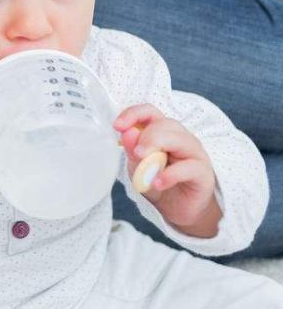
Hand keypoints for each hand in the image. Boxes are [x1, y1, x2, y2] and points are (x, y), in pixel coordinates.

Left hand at [114, 104, 220, 236]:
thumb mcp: (138, 167)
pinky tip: (157, 183)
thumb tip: (128, 133)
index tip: (117, 126)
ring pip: (179, 140)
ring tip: (145, 166)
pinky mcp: (204, 172)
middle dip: (147, 137)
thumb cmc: (158, 182)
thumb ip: (133, 150)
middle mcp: (180, 137)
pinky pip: (189, 167)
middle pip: (165, 124)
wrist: (178, 209)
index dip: (133, 114)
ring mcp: (195, 153)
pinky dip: (170, 174)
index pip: (150, 112)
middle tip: (136, 154)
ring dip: (158, 151)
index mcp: (162, 132)